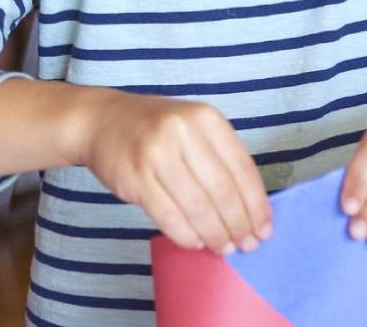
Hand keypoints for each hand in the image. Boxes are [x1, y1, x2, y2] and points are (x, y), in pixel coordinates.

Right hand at [74, 91, 271, 254]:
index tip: (264, 229)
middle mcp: (183, 132)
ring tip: (224, 249)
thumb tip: (249, 209)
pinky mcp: (135, 179)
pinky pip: (168, 216)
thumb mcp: (193, 127)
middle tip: (247, 245)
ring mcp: (156, 154)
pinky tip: (196, 243)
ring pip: (197, 206)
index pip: (242, 168)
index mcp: (206, 118)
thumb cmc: (156, 129)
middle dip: (239, 224)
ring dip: (215, 234)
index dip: (257, 204)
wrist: (102, 120)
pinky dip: (186, 234)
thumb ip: (219, 158)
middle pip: (222, 190)